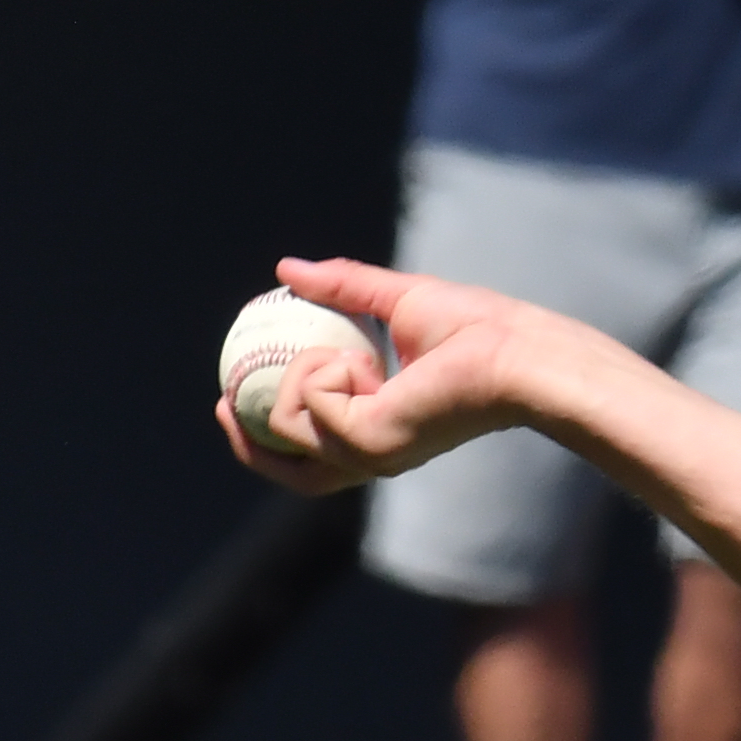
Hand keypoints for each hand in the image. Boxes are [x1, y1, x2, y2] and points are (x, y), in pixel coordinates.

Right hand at [245, 256, 568, 487]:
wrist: (517, 349)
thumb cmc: (479, 328)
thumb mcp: (397, 298)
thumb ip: (344, 287)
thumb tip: (286, 268)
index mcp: (378, 429)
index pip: (312, 450)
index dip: (266, 433)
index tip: (232, 394)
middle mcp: (371, 454)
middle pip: (290, 472)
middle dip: (247, 442)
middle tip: (223, 400)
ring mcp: (368, 456)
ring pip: (288, 424)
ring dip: (301, 375)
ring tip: (347, 353)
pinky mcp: (368, 445)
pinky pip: (311, 402)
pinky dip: (322, 370)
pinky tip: (363, 360)